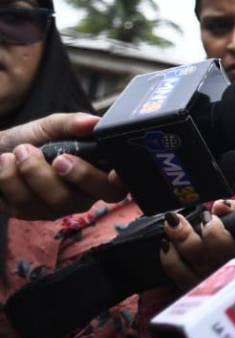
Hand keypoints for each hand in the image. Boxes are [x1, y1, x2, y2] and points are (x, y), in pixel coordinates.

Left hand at [0, 113, 128, 218]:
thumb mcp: (52, 126)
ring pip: (54, 201)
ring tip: (19, 150)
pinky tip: (6, 163)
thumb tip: (93, 123)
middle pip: (83, 199)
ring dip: (31, 170)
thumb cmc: (31, 139)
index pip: (118, 186)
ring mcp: (56, 208)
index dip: (120, 183)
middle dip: (75, 176)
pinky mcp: (29, 214)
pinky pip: (23, 203)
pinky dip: (10, 177)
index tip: (113, 173)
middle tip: (57, 158)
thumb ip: (73, 123)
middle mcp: (82, 196)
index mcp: (96, 172)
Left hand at [159, 200, 234, 289]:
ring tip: (171, 227)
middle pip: (202, 258)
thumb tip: (219, 205)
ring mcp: (212, 284)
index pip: (226, 247)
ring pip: (186, 270)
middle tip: (177, 219)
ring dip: (174, 246)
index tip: (208, 217)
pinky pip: (179, 278)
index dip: (213, 231)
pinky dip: (170, 260)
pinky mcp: (198, 289)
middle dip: (185, 236)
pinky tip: (168, 246)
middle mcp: (228, 273)